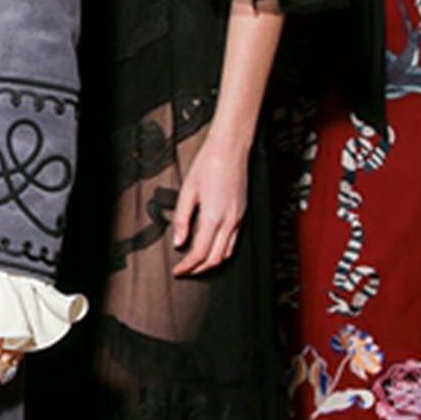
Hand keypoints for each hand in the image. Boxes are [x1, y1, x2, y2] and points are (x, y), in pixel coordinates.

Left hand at [172, 136, 248, 276]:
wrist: (230, 149)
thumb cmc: (209, 164)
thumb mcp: (187, 192)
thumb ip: (182, 219)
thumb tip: (178, 241)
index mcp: (214, 217)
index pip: (200, 253)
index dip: (187, 266)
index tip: (178, 270)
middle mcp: (229, 221)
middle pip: (215, 258)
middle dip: (198, 269)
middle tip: (185, 270)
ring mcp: (238, 218)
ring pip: (226, 252)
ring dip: (211, 262)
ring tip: (196, 263)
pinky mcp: (242, 213)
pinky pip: (234, 241)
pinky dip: (222, 251)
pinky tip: (212, 247)